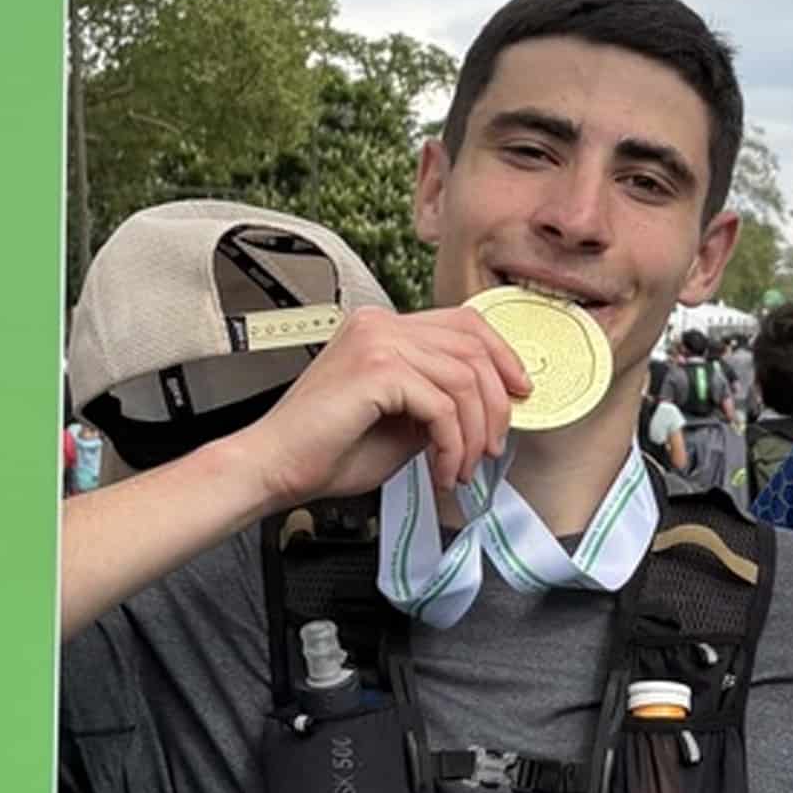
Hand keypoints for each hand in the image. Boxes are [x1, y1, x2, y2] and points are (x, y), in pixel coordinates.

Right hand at [235, 305, 531, 513]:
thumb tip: (488, 409)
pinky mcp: (377, 369)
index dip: (502, 356)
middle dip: (496, 404)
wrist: (272, 469)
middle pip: (473, 348)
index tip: (519, 394)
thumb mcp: (400, 421)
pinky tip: (442, 469)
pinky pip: (443, 406)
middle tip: (494, 446)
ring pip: (465, 379)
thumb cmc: (326, 451)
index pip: (464, 324)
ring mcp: (378, 341)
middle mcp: (381, 324)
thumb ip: (438, 404)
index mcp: (383, 328)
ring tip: (463, 467)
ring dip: (475, 432)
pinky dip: (453, 444)